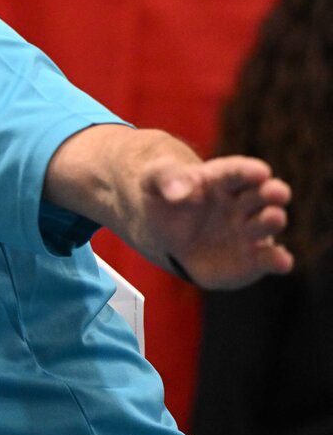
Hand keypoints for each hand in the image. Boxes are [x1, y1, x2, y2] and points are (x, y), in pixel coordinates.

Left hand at [138, 155, 291, 288]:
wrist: (165, 233)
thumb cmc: (164, 199)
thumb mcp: (153, 180)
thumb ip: (165, 178)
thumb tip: (179, 191)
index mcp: (221, 178)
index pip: (237, 171)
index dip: (248, 171)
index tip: (260, 171)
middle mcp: (243, 202)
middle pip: (262, 195)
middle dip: (271, 193)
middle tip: (277, 192)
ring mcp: (249, 230)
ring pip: (267, 224)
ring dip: (272, 221)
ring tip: (274, 218)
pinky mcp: (251, 259)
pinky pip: (268, 259)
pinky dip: (277, 261)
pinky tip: (281, 262)